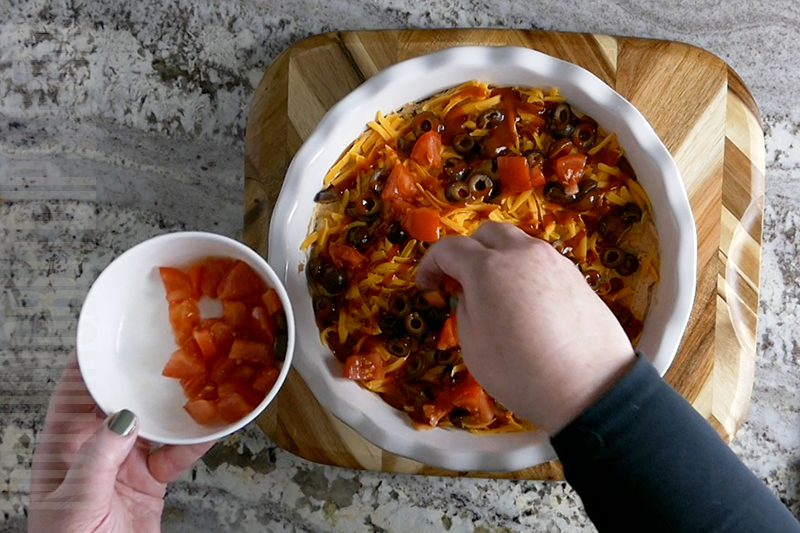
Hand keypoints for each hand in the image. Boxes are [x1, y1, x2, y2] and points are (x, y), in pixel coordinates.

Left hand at [28, 354, 214, 532]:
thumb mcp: (74, 503)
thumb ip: (97, 460)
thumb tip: (122, 420)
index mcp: (64, 448)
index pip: (73, 393)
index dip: (88, 362)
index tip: (107, 334)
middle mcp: (94, 450)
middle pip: (118, 401)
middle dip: (138, 375)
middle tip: (164, 347)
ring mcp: (124, 465)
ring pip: (153, 424)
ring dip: (173, 405)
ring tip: (197, 379)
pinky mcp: (149, 483)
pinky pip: (175, 455)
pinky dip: (194, 442)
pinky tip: (210, 427)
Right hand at [416, 222, 635, 433]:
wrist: (589, 387)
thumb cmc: (520, 372)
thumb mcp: (472, 345)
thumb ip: (465, 308)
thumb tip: (470, 293)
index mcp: (486, 268)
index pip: (448, 249)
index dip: (430, 264)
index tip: (426, 284)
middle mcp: (520, 253)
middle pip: (485, 234)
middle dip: (466, 252)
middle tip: (458, 282)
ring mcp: (552, 260)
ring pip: (516, 243)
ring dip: (497, 257)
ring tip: (494, 290)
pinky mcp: (575, 274)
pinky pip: (539, 260)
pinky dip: (522, 269)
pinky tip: (523, 301)